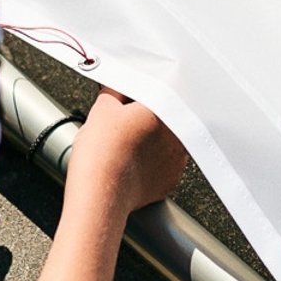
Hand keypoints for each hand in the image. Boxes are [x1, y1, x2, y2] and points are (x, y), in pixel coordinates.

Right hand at [69, 88, 187, 212]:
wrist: (101, 195)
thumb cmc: (102, 152)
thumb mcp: (102, 108)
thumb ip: (115, 90)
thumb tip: (117, 86)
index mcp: (166, 110)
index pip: (158, 92)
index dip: (139, 95)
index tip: (126, 98)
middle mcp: (179, 135)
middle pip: (164, 118)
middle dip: (146, 117)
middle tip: (123, 121)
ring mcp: (177, 161)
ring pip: (165, 142)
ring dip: (151, 139)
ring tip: (125, 144)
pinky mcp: (170, 181)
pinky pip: (162, 165)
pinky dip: (150, 162)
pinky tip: (132, 162)